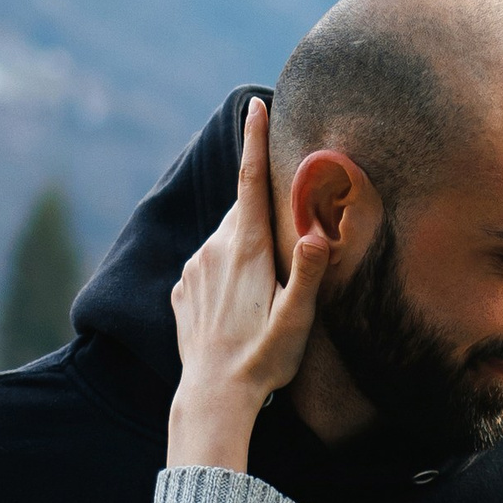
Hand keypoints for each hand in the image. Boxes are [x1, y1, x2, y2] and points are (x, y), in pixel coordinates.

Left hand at [165, 100, 333, 468]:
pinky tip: (238, 308)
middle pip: (243, 212)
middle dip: (263, 214)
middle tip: (285, 246)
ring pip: (226, 240)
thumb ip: (311, 274)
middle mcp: (215, 249)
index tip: (253, 105)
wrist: (213, 397)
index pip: (249, 180)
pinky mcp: (182, 290)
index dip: (252, 140)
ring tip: (263, 295)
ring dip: (246, 250)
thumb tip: (320, 233)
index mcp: (248, 249)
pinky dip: (225, 273)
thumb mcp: (299, 320)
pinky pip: (208, 265)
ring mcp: (194, 269)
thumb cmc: (265, 360)